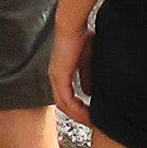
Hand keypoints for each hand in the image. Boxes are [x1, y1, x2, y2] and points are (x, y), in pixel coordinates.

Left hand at [46, 3, 93, 130]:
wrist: (73, 25)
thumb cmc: (80, 37)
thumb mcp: (86, 60)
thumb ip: (86, 75)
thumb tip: (88, 92)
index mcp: (60, 73)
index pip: (66, 96)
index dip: (78, 107)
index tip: (90, 113)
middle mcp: (55, 77)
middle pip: (64, 105)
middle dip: (78, 115)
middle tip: (92, 122)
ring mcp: (55, 78)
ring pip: (64, 105)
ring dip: (78, 115)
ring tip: (91, 122)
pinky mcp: (60, 77)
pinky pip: (67, 100)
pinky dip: (77, 109)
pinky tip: (88, 114)